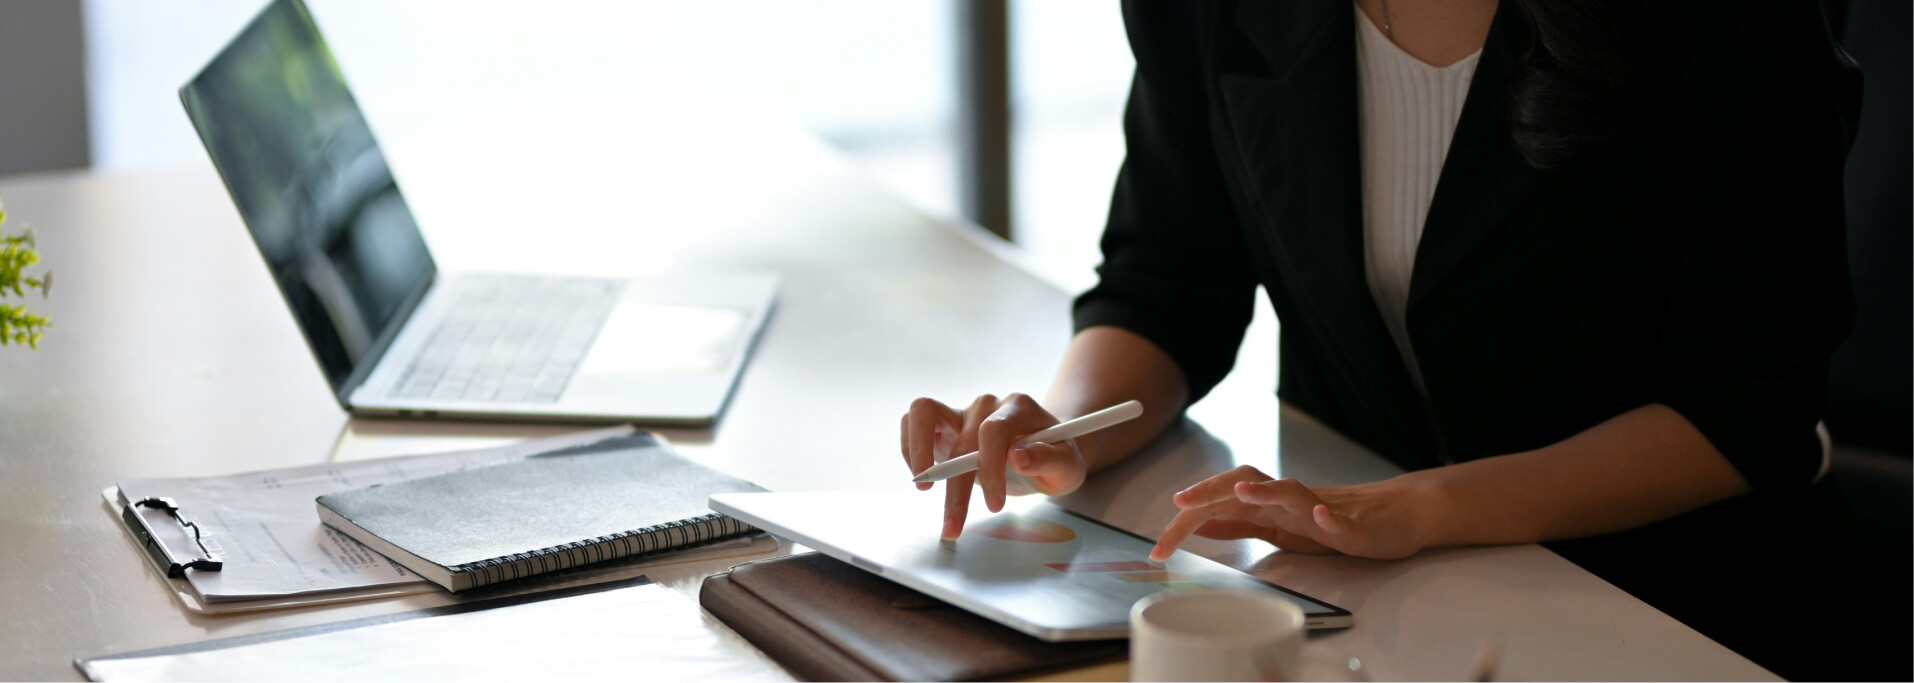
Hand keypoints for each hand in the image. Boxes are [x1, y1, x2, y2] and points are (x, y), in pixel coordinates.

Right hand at [900, 393, 1089, 538]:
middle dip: (956, 487)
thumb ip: (1048, 459)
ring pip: (923, 414)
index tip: (994, 505)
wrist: (1045, 451)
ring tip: (924, 488)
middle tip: (954, 525)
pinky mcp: (943, 424)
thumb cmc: (1056, 458)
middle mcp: (986, 405)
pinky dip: (911, 448)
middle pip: (961, 438)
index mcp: (1018, 407)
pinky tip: (923, 478)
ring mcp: (962, 412)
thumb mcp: (1066, 465)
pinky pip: (913, 422)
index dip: (990, 468)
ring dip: (918, 453)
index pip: (993, 431)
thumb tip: (1018, 456)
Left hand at [1149, 465, 1433, 561]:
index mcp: (1266, 504)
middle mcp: (1287, 498)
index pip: (1218, 505)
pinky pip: (1338, 518)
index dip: (1188, 520)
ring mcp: (1319, 507)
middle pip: (1245, 485)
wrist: (1388, 517)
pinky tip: (1320, 515)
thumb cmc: (1329, 522)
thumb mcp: (1275, 528)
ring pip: (1289, 491)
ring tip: (1241, 491)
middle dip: (1211, 492)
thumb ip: (1239, 524)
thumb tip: (1201, 524)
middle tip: (1181, 503)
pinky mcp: (1351, 523)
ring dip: (1265, 489)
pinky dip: (1327, 516)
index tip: (1160, 545)